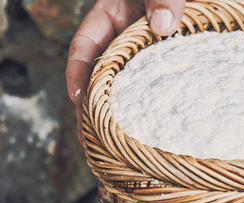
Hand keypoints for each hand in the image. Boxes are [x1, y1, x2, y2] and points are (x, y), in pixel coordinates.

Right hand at [66, 0, 185, 142]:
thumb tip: (163, 26)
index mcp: (111, 15)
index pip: (85, 47)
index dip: (77, 73)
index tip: (78, 97)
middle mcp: (123, 38)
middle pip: (101, 76)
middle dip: (93, 107)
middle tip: (92, 138)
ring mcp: (143, 54)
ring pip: (127, 87)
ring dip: (120, 114)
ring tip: (116, 146)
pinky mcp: (165, 65)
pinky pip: (154, 88)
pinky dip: (151, 108)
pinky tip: (154, 130)